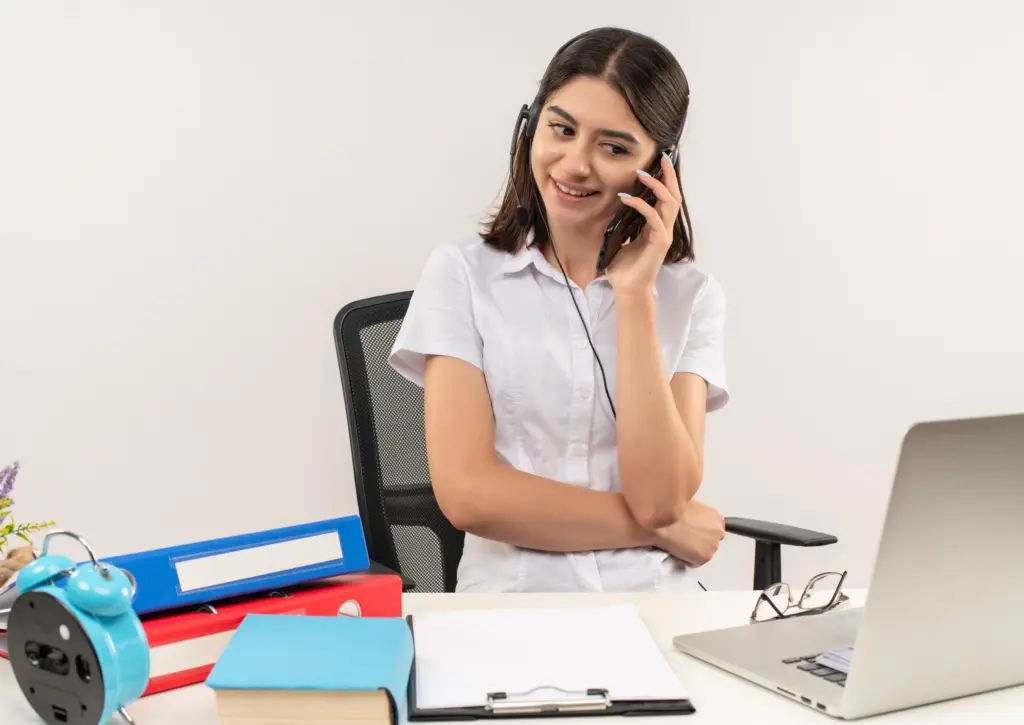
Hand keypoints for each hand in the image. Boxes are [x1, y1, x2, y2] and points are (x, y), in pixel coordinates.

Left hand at [605, 151, 681, 297]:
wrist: (628, 289)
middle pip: (674, 195)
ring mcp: (664, 235)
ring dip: (656, 186)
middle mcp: (664, 228)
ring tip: (642, 174)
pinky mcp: (659, 243)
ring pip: (669, 203)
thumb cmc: (624, 268)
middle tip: (662, 157)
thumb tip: (613, 207)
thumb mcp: (622, 239)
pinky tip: (627, 199)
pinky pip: (653, 218)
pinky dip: (641, 206)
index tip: (661, 160)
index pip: (666, 197)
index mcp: (657, 226)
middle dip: (668, 175)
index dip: (666, 179)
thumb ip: (624, 223)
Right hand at [650, 500, 725, 567]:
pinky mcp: (704, 557)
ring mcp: (713, 546)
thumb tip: (691, 520)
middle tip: (684, 538)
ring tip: (679, 543)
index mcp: (716, 518)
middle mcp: (718, 532)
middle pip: (710, 541)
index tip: (691, 532)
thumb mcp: (688, 504)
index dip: (700, 531)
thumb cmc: (672, 509)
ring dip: (693, 551)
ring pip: (703, 552)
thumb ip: (696, 514)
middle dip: (699, 541)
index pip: (713, 529)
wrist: (662, 519)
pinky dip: (686, 559)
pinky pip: (694, 562)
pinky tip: (677, 549)